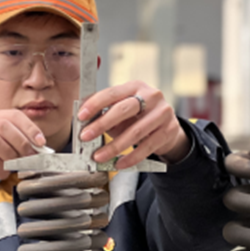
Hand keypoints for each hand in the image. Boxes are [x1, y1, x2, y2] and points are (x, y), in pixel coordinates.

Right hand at [0, 110, 44, 213]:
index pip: (13, 115)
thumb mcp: (1, 146)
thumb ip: (17, 142)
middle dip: (22, 143)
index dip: (30, 128)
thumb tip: (39, 148)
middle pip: (4, 126)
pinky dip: (0, 169)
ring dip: (11, 156)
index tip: (41, 142)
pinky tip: (2, 173)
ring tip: (14, 166)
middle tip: (30, 156)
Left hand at [76, 81, 190, 168]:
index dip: (95, 104)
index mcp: (135, 86)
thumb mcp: (122, 110)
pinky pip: (147, 147)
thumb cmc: (138, 116)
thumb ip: (105, 112)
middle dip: (101, 124)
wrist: (167, 126)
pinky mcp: (169, 130)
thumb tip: (83, 122)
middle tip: (85, 137)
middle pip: (123, 110)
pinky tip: (118, 164)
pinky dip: (131, 158)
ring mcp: (162, 113)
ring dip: (114, 147)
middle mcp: (151, 96)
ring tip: (99, 156)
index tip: (80, 116)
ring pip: (135, 132)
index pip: (112, 93)